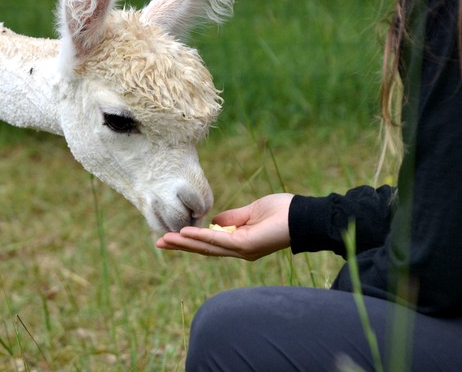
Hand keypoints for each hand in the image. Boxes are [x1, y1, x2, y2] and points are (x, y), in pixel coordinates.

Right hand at [155, 193, 292, 260]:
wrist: (303, 216)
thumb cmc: (282, 212)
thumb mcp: (251, 211)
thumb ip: (232, 218)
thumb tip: (213, 221)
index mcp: (239, 242)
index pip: (209, 243)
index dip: (190, 241)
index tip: (171, 236)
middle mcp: (238, 250)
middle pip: (204, 249)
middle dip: (181, 247)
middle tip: (159, 244)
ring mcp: (242, 250)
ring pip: (207, 247)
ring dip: (185, 243)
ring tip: (165, 240)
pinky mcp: (246, 246)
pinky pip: (219, 241)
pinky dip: (201, 237)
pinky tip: (186, 234)